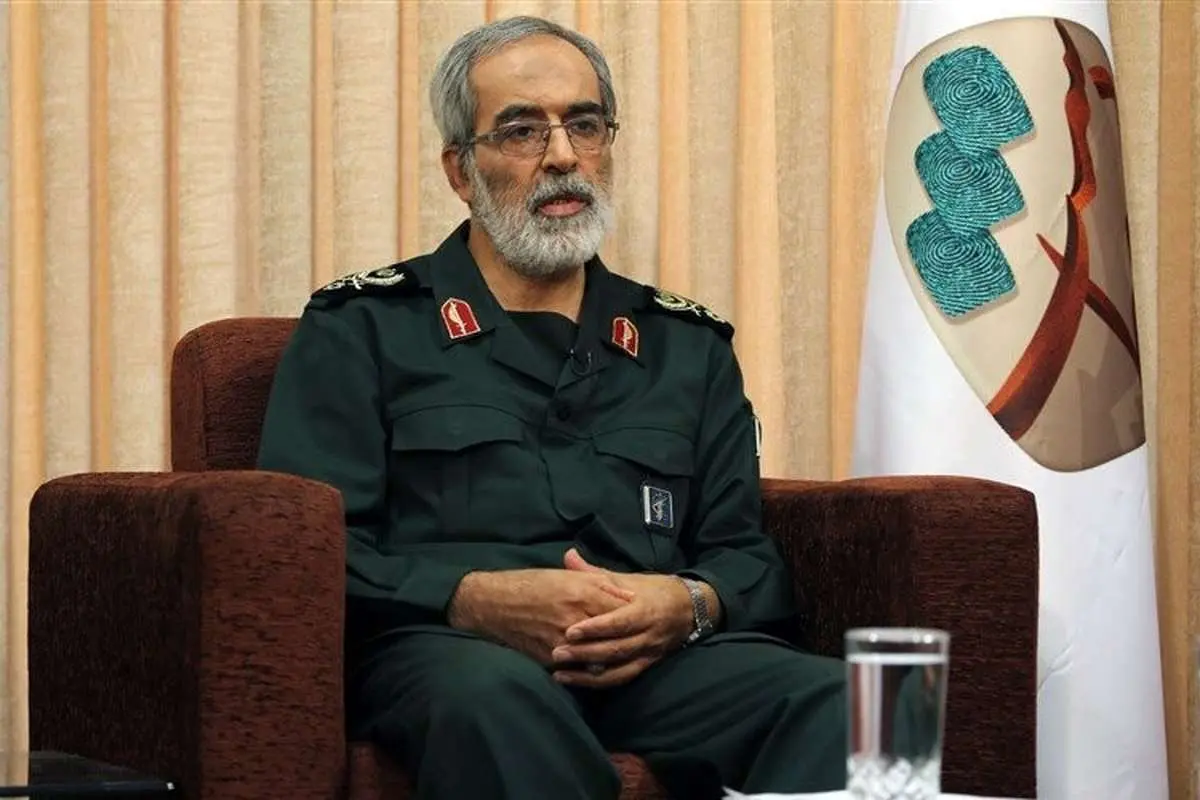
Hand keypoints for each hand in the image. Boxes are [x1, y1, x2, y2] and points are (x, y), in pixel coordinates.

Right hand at [447, 567, 634, 666]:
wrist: (496, 604)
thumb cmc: (533, 584)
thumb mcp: (569, 576)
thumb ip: (601, 583)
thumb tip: (629, 594)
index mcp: (582, 595)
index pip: (620, 608)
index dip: (635, 612)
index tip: (646, 614)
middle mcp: (576, 620)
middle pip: (613, 636)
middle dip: (628, 638)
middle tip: (641, 638)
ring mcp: (563, 643)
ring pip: (599, 657)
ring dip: (612, 657)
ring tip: (622, 654)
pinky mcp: (551, 659)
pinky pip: (578, 668)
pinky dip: (590, 667)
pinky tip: (599, 664)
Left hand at [549, 548, 694, 687]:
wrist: (691, 609)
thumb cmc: (654, 590)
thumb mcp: (628, 578)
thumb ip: (596, 573)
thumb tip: (568, 556)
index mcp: (644, 609)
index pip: (619, 621)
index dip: (596, 628)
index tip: (571, 632)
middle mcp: (649, 634)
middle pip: (617, 648)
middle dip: (586, 653)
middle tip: (557, 653)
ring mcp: (649, 652)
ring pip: (619, 668)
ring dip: (589, 675)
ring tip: (561, 674)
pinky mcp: (647, 665)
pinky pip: (624, 677)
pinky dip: (600, 682)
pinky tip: (578, 682)